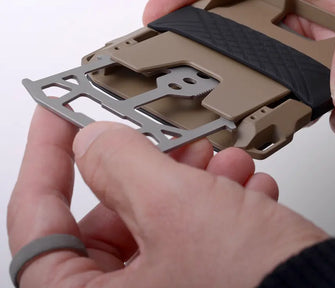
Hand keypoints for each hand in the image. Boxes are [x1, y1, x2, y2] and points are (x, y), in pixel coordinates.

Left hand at [8, 107, 326, 287]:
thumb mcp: (177, 208)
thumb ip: (121, 163)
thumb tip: (93, 140)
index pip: (38, 221)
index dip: (44, 158)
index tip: (56, 117)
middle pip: (109, 216)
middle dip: (147, 169)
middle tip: (168, 139)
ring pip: (157, 219)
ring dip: (190, 182)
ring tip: (220, 164)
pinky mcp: (201, 283)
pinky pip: (192, 233)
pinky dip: (214, 204)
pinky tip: (243, 190)